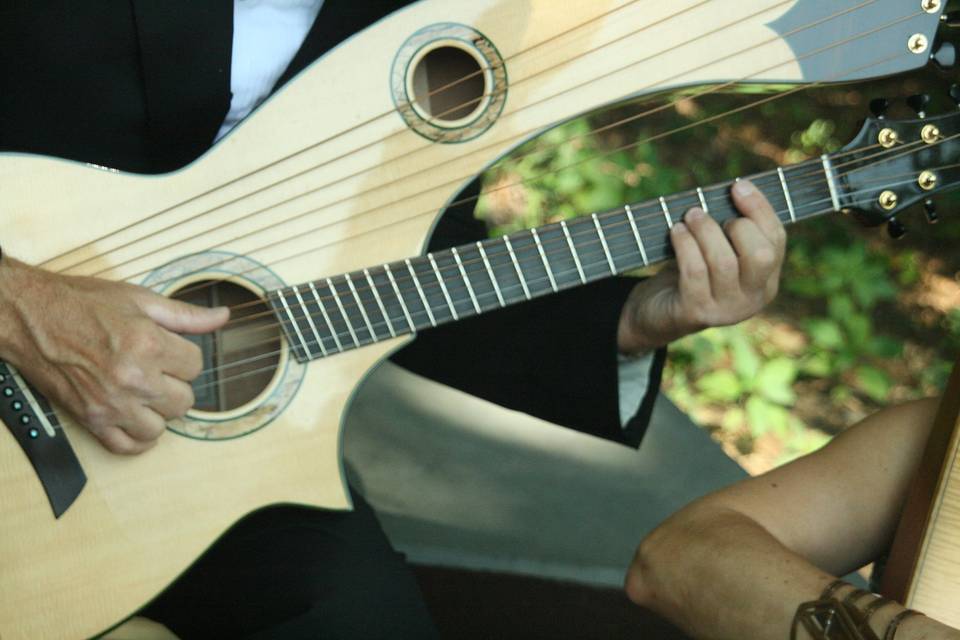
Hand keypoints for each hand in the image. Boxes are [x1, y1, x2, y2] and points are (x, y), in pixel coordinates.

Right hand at [0, 257, 228, 453]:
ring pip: (161, 427)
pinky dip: (137, 439)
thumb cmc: (81, 303)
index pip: (196, 366)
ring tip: (145, 392)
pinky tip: (136, 419)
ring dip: (158, 412)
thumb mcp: (139, 298)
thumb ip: (185, 314)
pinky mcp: (91, 420)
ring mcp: (111, 403)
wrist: (29, 316)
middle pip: (184, 400)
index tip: (169, 350)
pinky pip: (127, 447)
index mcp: (149, 344)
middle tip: (158, 370)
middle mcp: (133, 378)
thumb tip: (222, 318)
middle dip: (176, 384)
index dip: (185, 356)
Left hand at [617, 179, 784, 352]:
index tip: (738, 185)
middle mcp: (752, 299)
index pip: (776, 240)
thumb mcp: (717, 252)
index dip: (760, 209)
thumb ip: (731, 229)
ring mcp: (725, 309)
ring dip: (706, 231)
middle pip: (761, 255)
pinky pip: (695, 272)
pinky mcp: (696, 312)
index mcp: (766, 281)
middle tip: (709, 213)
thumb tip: (738, 188)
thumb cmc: (690, 273)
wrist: (657, 313)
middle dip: (737, 225)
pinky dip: (685, 245)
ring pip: (724, 262)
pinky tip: (676, 231)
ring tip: (690, 215)